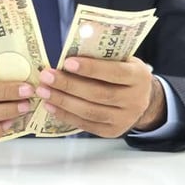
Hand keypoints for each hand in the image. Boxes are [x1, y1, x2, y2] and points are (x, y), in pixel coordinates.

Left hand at [35, 56, 166, 137]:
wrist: (141, 99)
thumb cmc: (124, 72)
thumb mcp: (121, 59)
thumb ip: (102, 56)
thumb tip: (69, 52)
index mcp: (139, 77)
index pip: (114, 72)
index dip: (90, 68)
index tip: (67, 62)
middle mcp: (135, 100)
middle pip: (98, 94)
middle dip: (69, 85)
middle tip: (47, 76)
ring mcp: (124, 119)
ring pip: (90, 112)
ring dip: (63, 101)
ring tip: (43, 91)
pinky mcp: (111, 131)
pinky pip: (85, 124)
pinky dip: (65, 115)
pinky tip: (50, 105)